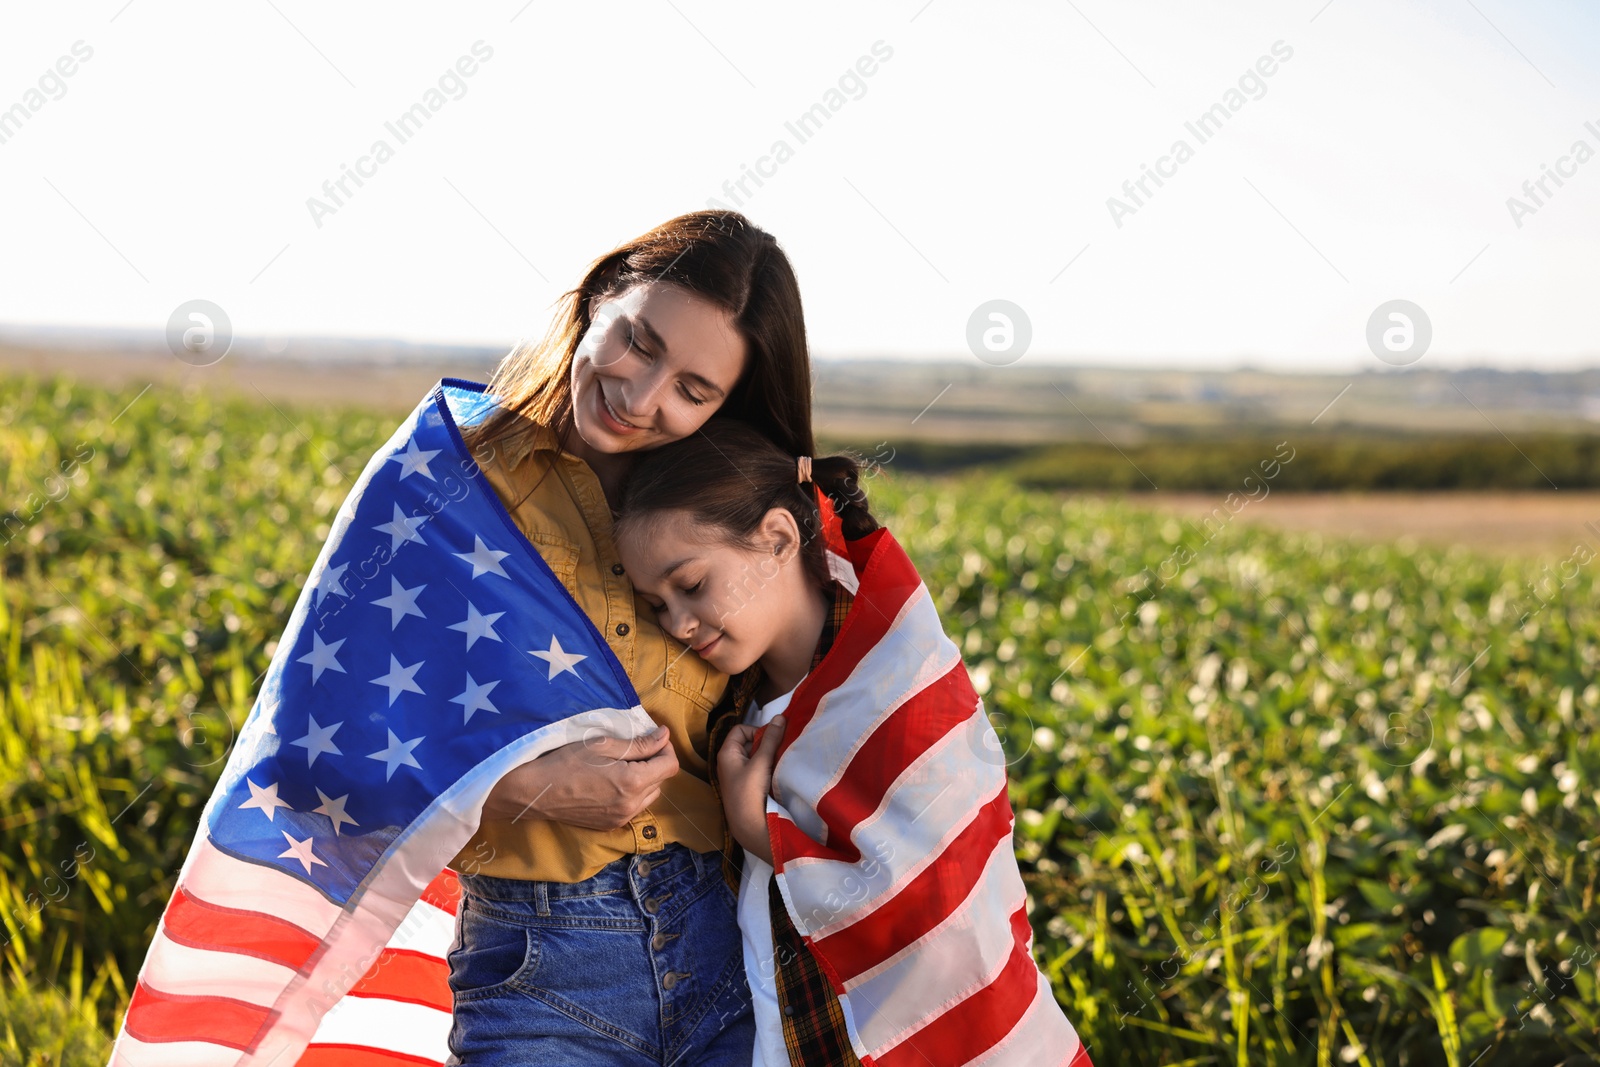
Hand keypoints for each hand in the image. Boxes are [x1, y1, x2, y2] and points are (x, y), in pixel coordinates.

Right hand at [481, 725, 678, 829]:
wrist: (536, 792)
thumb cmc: (565, 762)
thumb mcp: (602, 745)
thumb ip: (639, 743)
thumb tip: (664, 736)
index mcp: (632, 782)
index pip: (670, 766)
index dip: (666, 748)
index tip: (654, 738)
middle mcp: (631, 805)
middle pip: (661, 781)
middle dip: (655, 762)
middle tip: (634, 749)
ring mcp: (621, 818)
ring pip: (650, 795)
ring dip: (645, 779)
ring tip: (622, 765)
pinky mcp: (610, 825)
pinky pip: (634, 807)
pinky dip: (632, 794)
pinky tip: (612, 782)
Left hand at [717, 715, 784, 863]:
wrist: (748, 826)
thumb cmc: (750, 792)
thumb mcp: (761, 762)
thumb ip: (771, 740)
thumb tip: (780, 717)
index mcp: (727, 753)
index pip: (741, 729)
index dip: (756, 731)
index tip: (771, 740)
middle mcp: (729, 762)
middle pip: (748, 743)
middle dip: (765, 744)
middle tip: (779, 751)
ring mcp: (737, 775)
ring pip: (754, 757)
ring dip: (767, 757)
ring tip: (779, 763)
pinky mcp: (745, 787)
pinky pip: (756, 770)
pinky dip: (766, 769)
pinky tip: (776, 774)